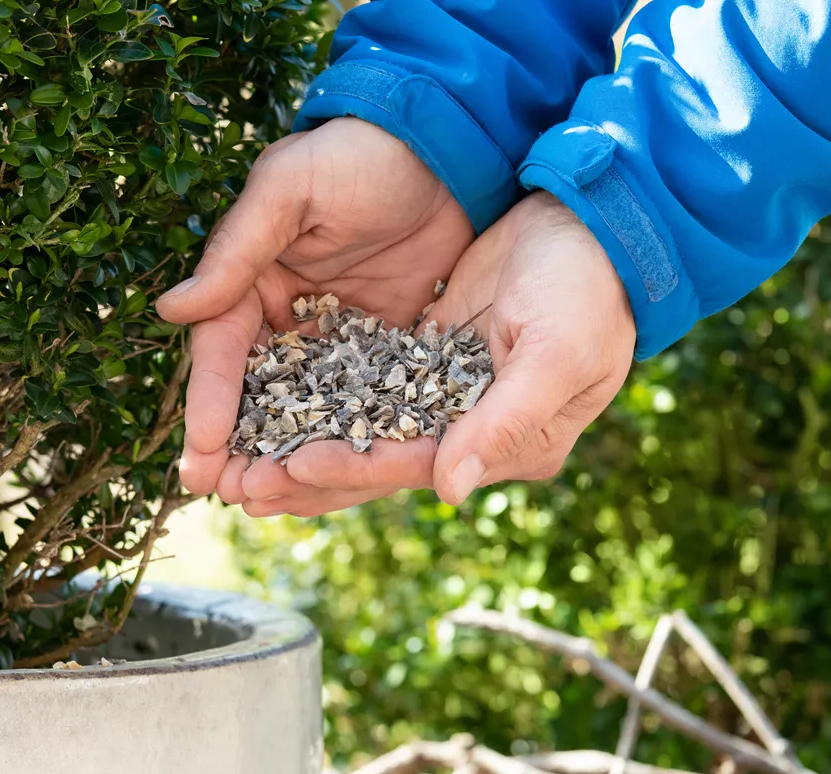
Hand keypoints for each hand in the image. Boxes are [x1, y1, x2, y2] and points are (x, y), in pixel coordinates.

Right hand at [155, 118, 474, 495]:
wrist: (448, 146)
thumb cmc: (359, 154)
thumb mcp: (290, 189)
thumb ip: (237, 250)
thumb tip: (171, 309)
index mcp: (252, 278)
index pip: (222, 351)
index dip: (210, 404)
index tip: (200, 456)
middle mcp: (287, 315)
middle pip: (256, 393)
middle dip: (238, 447)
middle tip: (228, 496)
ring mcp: (336, 337)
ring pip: (305, 409)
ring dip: (287, 456)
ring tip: (271, 505)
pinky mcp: (387, 348)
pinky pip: (363, 403)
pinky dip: (348, 441)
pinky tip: (340, 483)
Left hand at [236, 191, 636, 516]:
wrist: (591, 226)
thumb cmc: (588, 290)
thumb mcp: (556, 353)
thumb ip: (503, 422)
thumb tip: (449, 490)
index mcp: (515, 446)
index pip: (418, 465)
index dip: (353, 468)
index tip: (291, 469)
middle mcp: (478, 436)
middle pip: (381, 461)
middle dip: (310, 476)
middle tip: (239, 490)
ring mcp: (450, 401)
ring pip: (364, 432)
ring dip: (304, 447)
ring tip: (239, 467)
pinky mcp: (426, 361)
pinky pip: (363, 390)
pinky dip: (318, 401)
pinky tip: (269, 409)